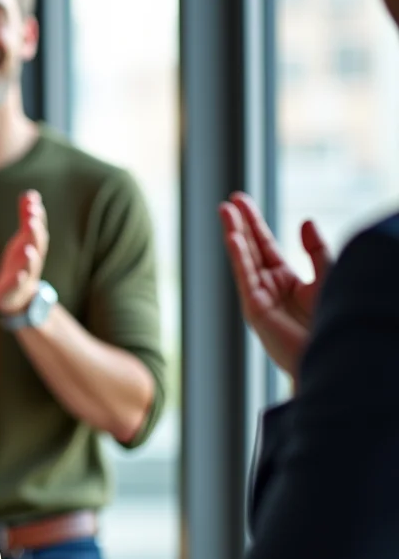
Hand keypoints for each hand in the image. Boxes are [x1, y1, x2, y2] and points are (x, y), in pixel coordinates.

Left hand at [0, 190, 48, 314]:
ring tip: (27, 248)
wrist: (17, 295)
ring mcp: (25, 274)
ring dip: (31, 257)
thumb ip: (26, 217)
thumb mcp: (23, 238)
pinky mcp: (15, 289)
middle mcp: (32, 259)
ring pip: (31, 265)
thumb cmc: (20, 262)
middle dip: (35, 232)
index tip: (32, 202)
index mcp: (33, 245)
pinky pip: (19, 285)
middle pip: (38, 245)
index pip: (38, 229)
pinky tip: (19, 275)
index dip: (37, 215)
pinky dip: (20, 279)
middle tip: (31, 220)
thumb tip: (30, 193)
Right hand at [219, 191, 332, 377]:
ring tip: (224, 211)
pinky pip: (245, 279)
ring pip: (245, 259)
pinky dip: (239, 259)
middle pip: (251, 248)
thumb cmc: (335, 323)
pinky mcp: (257, 312)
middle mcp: (269, 288)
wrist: (334, 358)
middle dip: (239, 224)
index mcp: (286, 281)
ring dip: (234, 234)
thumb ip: (316, 251)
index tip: (240, 201)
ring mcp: (260, 299)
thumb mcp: (329, 276)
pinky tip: (234, 239)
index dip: (253, 223)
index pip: (264, 245)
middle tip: (228, 200)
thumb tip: (304, 221)